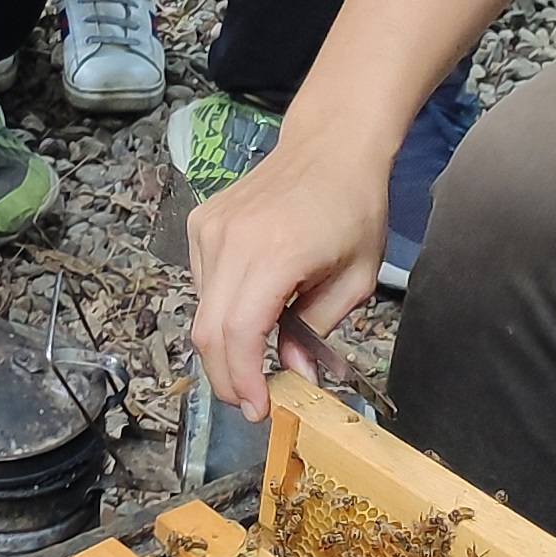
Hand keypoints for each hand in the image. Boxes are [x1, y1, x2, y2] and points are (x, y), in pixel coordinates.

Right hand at [184, 130, 393, 417]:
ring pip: (200, 312)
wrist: (330, 146)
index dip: (244, 380)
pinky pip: (201, 285)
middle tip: (252, 400)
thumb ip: (317, 330)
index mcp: (277, 252)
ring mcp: (210, 229)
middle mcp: (233, 239)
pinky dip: (221, 311)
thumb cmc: (353, 207)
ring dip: (225, 346)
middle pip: (208, 331)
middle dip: (227, 378)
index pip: (240, 332)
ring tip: (258, 353)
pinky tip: (251, 305)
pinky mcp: (201, 224)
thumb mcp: (354, 279)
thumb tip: (293, 376)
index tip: (259, 409)